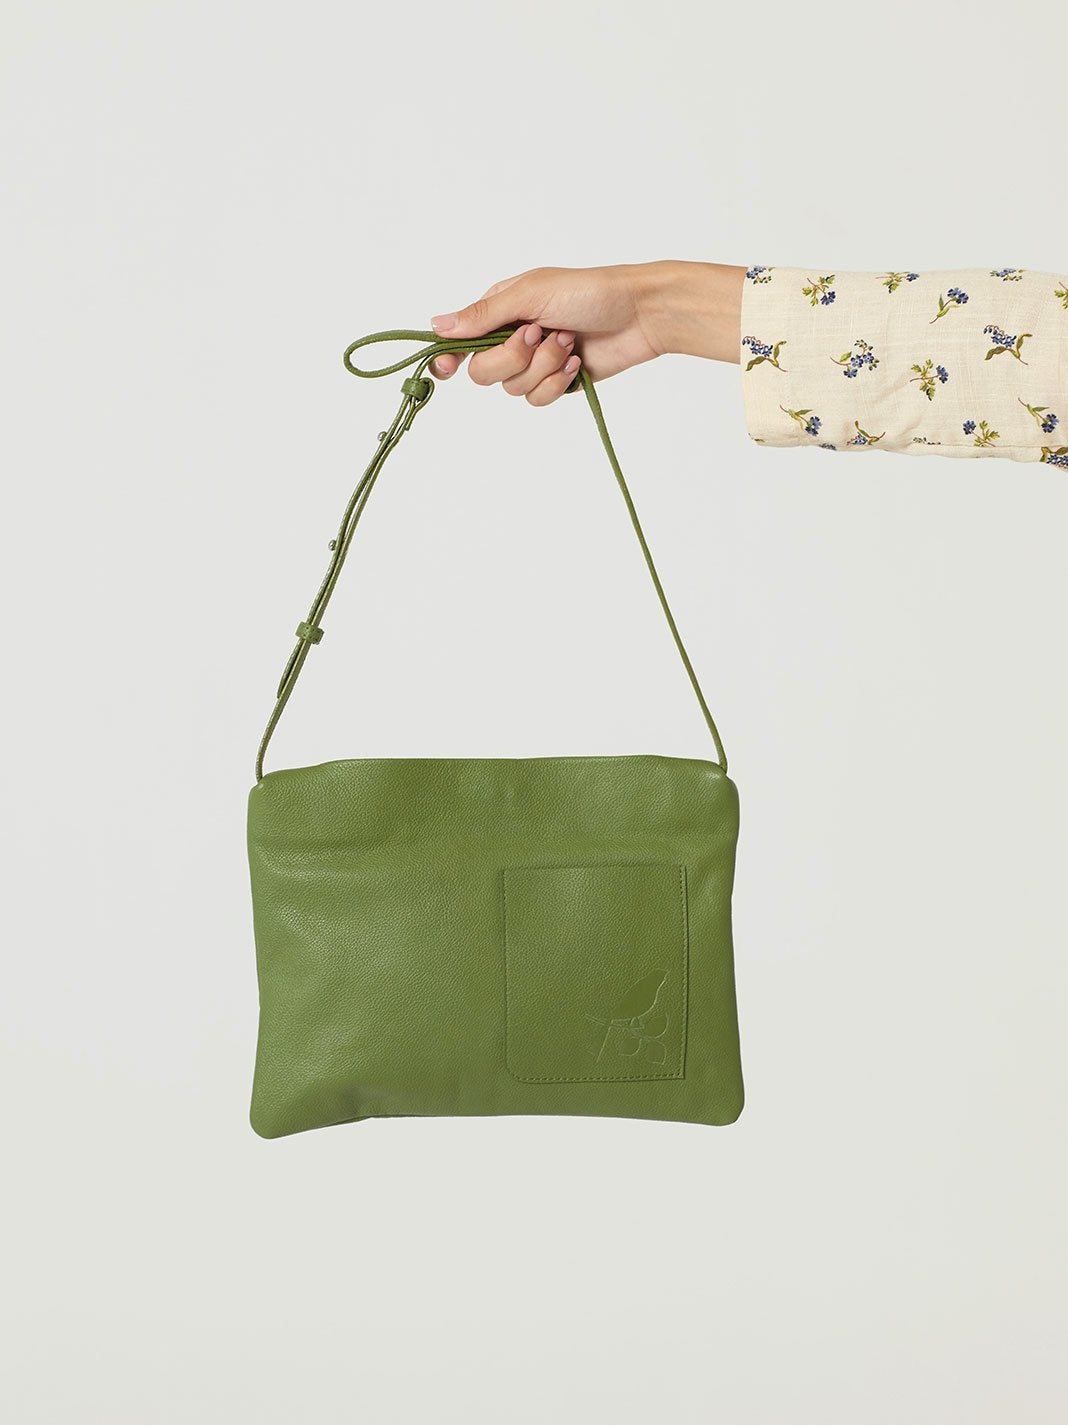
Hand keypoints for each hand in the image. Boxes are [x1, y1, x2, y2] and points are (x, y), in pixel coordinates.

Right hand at [428, 261, 744, 404]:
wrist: (639, 315)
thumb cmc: (589, 291)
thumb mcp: (531, 294)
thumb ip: (483, 314)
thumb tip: (436, 326)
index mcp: (500, 311)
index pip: (459, 340)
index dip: (449, 357)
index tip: (448, 368)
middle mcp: (511, 338)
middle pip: (483, 372)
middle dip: (512, 359)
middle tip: (539, 333)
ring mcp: (534, 363)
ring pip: (513, 389)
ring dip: (543, 367)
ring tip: (568, 341)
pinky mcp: (557, 383)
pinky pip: (538, 399)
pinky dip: (557, 383)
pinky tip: (576, 362)